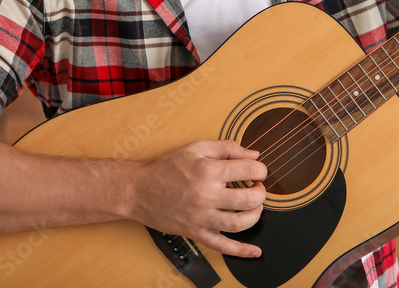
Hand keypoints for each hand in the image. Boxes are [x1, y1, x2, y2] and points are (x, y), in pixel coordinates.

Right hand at [128, 139, 266, 256]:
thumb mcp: (196, 148)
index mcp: (209, 171)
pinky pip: (221, 246)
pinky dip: (241, 251)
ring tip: (254, 207)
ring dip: (256, 215)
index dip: (260, 170)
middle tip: (257, 188)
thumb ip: (226, 147)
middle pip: (249, 199)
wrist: (137, 190)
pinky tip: (254, 251)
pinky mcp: (195, 232)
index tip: (258, 171)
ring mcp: (201, 217)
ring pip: (240, 224)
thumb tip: (253, 154)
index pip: (249, 171)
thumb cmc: (166, 168)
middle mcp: (207, 196)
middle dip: (261, 193)